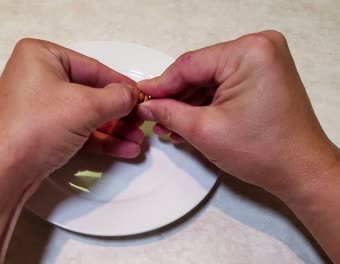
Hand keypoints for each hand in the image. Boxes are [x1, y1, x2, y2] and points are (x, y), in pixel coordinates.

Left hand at [0, 39, 142, 192]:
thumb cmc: (31, 129)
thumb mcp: (84, 106)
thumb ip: (116, 97)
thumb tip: (131, 95)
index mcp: (40, 55)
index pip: (93, 67)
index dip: (121, 84)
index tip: (141, 98)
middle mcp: (36, 77)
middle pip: (90, 92)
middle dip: (118, 112)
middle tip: (140, 123)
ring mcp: (37, 106)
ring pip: (84, 114)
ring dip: (112, 128)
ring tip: (136, 140)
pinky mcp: (40, 131)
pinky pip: (76, 130)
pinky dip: (99, 139)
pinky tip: (121, 148)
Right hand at [136, 30, 338, 198]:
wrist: (300, 171)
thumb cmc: (266, 152)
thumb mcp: (204, 130)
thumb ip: (169, 113)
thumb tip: (147, 106)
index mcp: (249, 52)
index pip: (190, 64)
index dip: (161, 84)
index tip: (142, 96)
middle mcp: (260, 48)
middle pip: (200, 70)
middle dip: (175, 96)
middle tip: (151, 113)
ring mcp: (263, 61)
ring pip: (210, 78)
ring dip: (188, 102)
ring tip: (166, 123)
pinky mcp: (263, 75)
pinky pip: (224, 84)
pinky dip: (205, 102)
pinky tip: (186, 120)